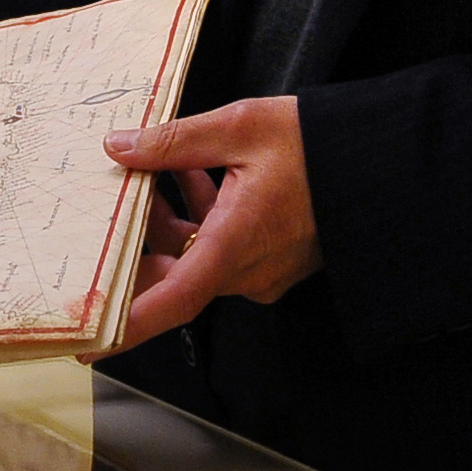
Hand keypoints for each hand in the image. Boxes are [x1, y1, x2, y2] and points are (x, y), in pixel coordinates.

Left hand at [104, 97, 319, 340]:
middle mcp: (248, 269)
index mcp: (236, 244)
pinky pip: (220, 247)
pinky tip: (186, 171)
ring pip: (194, 256)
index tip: (87, 343)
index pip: (172, 300)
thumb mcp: (241, 127)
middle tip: (94, 223)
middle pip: (172, 277)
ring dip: (165, 222)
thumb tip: (119, 147)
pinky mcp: (273, 258)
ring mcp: (262, 269)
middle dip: (132, 251)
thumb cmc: (320, 144)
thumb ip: (173, 142)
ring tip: (142, 171)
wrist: (383, 160)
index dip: (127, 325)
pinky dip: (198, 216)